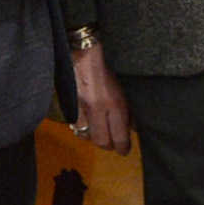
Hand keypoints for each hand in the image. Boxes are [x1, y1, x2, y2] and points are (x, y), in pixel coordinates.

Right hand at [69, 33, 131, 153]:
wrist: (83, 55)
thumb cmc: (106, 70)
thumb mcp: (123, 90)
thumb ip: (128, 110)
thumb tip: (133, 127)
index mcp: (114, 104)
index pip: (120, 137)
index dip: (123, 148)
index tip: (125, 150)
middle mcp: (97, 109)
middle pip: (102, 142)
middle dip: (109, 146)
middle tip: (114, 144)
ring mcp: (81, 109)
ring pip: (87, 137)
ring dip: (94, 138)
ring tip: (101, 134)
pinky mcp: (69, 107)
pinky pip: (75, 127)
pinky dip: (82, 130)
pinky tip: (88, 125)